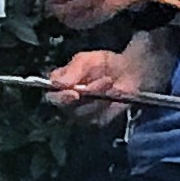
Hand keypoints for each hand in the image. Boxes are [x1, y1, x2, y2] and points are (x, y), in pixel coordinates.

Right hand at [41, 45, 155, 129]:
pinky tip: (115, 93)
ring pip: (84, 113)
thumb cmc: (102, 63)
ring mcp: (82, 114)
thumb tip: (57, 83)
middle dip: (87, 95)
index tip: (73, 93)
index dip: (60, 97)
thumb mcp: (85, 60)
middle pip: (68, 108)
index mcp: (59, 87)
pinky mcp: (98, 120)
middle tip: (104, 81)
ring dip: (100, 97)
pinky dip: (108, 105)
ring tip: (110, 81)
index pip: (52, 96)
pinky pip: (99, 117)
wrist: (127, 70)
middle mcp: (67, 103)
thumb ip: (72, 71)